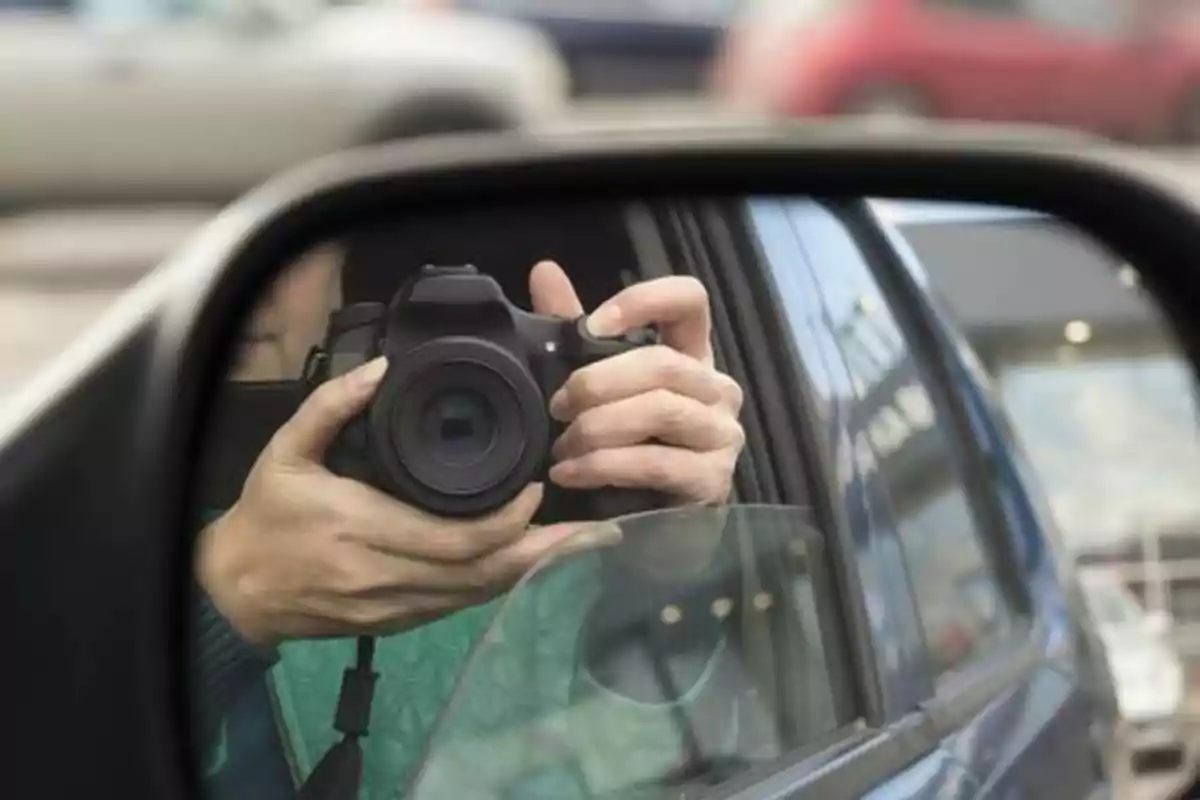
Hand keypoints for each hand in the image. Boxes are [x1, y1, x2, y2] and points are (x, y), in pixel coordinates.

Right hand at [197, 357, 615, 647]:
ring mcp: (396, 606)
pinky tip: (529, 564)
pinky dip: (499, 583)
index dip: (509, 521)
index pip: (458, 538)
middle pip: (484, 572)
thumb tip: (380, 371)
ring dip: (531, 570)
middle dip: (543, 551)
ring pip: (479, 594)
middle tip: (593, 526)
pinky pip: (461, 605)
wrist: (236, 591)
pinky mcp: (398, 621)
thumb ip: (331, 407)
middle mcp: (388, 576)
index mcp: (364, 530)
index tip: (537, 488)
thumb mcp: (285, 451)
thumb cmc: (265, 517)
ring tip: (579, 545)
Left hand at [529, 261, 744, 506]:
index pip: (690, 300)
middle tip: (556, 407)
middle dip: (597, 383)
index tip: (591, 324)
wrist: (646, 527)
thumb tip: (544, 271)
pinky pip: (655, 463)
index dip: (643, 300)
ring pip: (660, 410)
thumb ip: (572, 330)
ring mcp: (722, 436)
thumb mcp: (597, 385)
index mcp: (692, 356)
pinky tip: (570, 474)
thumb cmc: (623, 446)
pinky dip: (603, 466)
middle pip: (662, 363)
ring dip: (598, 427)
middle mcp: (717, 389)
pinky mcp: (713, 480)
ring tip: (561, 448)